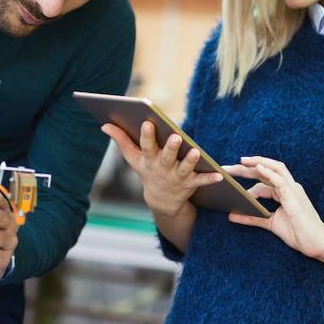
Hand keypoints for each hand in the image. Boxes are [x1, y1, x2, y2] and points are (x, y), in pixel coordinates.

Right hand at [101, 121, 223, 216]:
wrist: (161, 201)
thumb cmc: (147, 171)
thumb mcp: (133, 158)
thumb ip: (121, 140)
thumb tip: (104, 124)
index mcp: (148, 160)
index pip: (146, 146)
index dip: (146, 135)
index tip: (147, 122)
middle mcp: (162, 169)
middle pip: (166, 157)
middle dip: (170, 148)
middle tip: (176, 137)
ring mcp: (177, 177)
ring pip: (184, 168)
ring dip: (190, 161)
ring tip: (195, 152)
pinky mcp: (190, 184)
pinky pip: (201, 181)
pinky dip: (210, 178)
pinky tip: (220, 175)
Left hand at [225, 156, 323, 260]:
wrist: (317, 243)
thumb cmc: (298, 233)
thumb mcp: (270, 223)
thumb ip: (252, 218)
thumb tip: (232, 215)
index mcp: (284, 192)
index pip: (264, 178)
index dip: (247, 175)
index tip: (230, 175)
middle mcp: (289, 187)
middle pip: (266, 170)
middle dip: (247, 167)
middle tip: (226, 168)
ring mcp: (292, 190)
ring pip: (275, 169)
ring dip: (257, 163)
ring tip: (240, 162)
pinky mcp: (294, 197)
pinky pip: (280, 180)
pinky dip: (268, 172)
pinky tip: (256, 168)